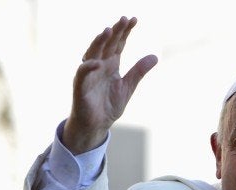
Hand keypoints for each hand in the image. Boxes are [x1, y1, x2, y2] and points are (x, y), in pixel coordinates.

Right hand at [63, 16, 157, 153]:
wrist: (97, 125)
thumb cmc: (109, 105)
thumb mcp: (128, 87)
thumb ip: (139, 71)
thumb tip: (155, 56)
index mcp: (111, 64)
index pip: (118, 43)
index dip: (125, 31)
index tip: (134, 19)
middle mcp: (99, 65)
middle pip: (107, 44)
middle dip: (115, 31)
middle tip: (124, 19)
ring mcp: (89, 74)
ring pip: (93, 53)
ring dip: (99, 42)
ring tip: (108, 30)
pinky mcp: (80, 86)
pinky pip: (83, 74)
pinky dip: (89, 67)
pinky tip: (98, 62)